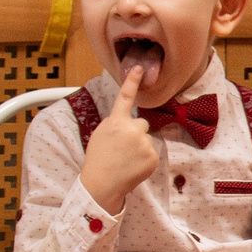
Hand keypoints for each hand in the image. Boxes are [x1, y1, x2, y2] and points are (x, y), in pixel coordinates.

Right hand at [77, 67, 159, 214]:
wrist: (102, 184)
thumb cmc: (98, 160)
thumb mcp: (100, 135)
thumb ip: (114, 123)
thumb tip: (127, 119)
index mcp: (115, 122)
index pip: (125, 97)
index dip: (132, 81)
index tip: (140, 67)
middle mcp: (131, 129)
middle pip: (141, 123)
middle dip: (134, 133)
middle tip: (122, 148)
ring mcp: (144, 143)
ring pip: (146, 139)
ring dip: (139, 147)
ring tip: (125, 159)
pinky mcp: (153, 156)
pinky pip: (151, 152)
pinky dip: (145, 159)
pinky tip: (132, 166)